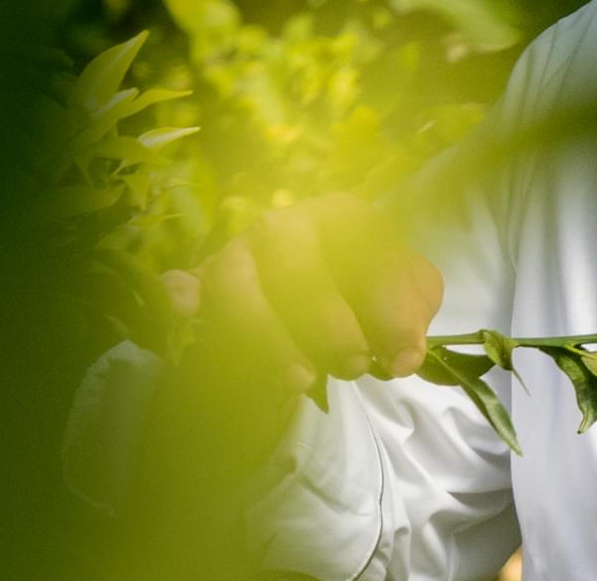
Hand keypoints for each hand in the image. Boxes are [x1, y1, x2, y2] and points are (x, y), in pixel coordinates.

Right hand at [164, 192, 443, 397]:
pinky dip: (183, 293)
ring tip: (301, 380)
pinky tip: (184, 309)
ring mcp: (242, 247)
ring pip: (241, 284)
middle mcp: (290, 222)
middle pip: (301, 271)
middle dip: (333, 330)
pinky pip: (189, 281)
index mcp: (347, 216)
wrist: (323, 287)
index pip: (371, 259)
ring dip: (269, 335)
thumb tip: (403, 356)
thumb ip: (414, 317)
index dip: (390, 316)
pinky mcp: (208, 276)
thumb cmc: (370, 289)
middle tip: (354, 367)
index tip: (401, 363)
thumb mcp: (407, 295)